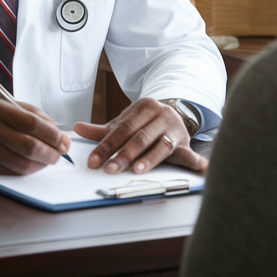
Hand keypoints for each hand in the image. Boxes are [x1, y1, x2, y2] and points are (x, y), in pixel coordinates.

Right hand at [0, 100, 70, 175]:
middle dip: (51, 152)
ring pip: (22, 163)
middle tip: (60, 153)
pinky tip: (35, 164)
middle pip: (29, 146)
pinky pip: (13, 172)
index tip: (64, 141)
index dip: (53, 134)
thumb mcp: (9, 106)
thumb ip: (35, 116)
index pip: (32, 124)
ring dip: (42, 164)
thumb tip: (58, 134)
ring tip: (50, 159)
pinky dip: (30, 170)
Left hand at [73, 97, 207, 174]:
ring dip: (149, 159)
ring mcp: (174, 128)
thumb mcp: (125, 123)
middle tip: (110, 169)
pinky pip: (189, 153)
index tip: (94, 162)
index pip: (122, 128)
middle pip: (139, 137)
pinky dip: (195, 160)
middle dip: (123, 155)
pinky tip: (201, 167)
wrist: (173, 113)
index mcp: (143, 107)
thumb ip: (102, 130)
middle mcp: (160, 114)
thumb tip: (76, 128)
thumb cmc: (144, 123)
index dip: (107, 146)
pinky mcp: (185, 143)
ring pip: (159, 145)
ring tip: (137, 170)